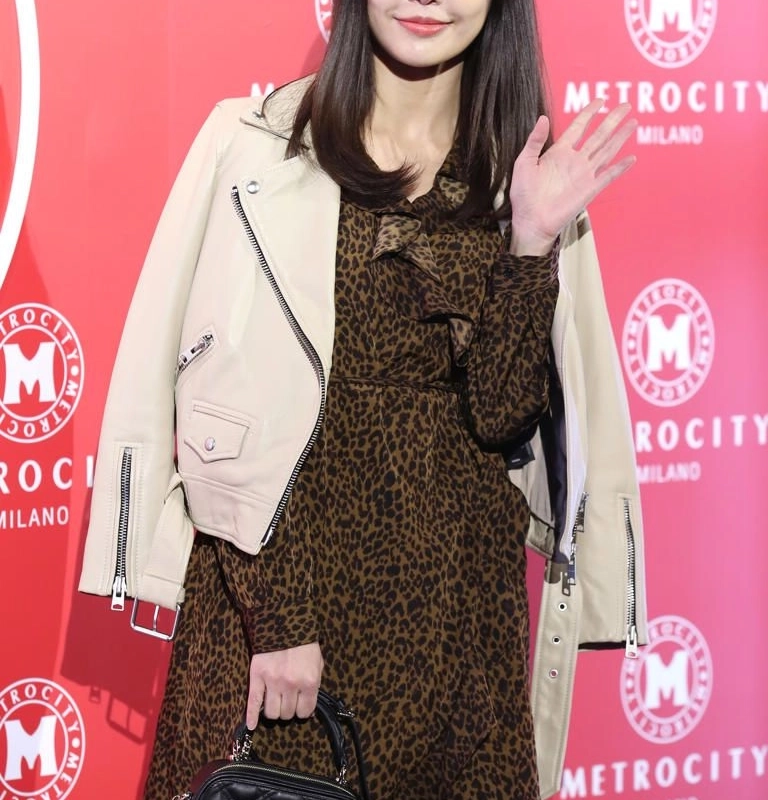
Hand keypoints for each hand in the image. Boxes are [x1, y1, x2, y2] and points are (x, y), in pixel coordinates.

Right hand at [247, 642, 323, 727]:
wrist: (285, 622)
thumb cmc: (304, 643)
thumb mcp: (317, 662)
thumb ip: (314, 684)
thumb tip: (308, 706)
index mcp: (309, 681)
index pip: (305, 712)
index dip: (303, 710)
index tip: (301, 705)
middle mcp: (290, 685)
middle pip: (287, 714)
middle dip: (289, 709)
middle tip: (288, 700)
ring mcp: (272, 682)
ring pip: (272, 713)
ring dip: (275, 710)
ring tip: (276, 701)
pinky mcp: (257, 677)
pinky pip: (253, 702)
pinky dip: (251, 716)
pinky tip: (251, 725)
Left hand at [508, 99, 637, 254]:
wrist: (530, 220)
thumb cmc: (523, 194)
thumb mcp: (524, 163)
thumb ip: (534, 141)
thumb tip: (544, 118)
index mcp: (559, 152)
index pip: (578, 127)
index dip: (589, 113)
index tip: (600, 101)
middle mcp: (574, 161)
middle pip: (598, 135)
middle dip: (612, 120)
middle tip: (626, 105)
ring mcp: (584, 174)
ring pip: (607, 150)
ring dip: (620, 137)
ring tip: (633, 122)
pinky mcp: (590, 189)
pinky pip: (608, 176)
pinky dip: (620, 167)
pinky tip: (632, 158)